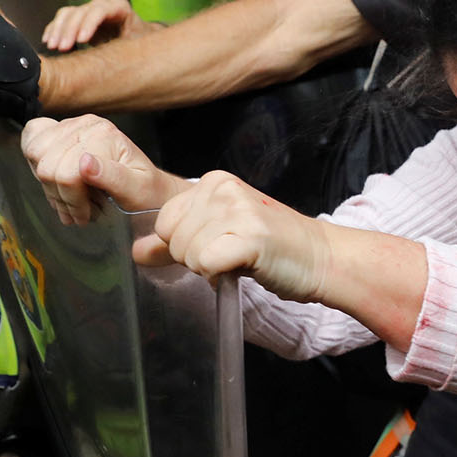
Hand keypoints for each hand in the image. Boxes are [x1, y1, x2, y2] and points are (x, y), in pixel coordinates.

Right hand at [22, 115, 183, 224]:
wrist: (149, 189)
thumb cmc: (146, 193)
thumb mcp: (138, 191)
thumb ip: (114, 177)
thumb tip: (85, 163)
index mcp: (104, 135)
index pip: (66, 173)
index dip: (72, 201)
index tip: (86, 215)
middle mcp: (86, 125)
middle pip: (47, 167)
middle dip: (61, 196)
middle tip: (80, 210)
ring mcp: (71, 125)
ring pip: (35, 156)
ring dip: (50, 185)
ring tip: (72, 197)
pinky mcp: (59, 131)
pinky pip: (31, 138)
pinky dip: (36, 161)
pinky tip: (57, 177)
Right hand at [43, 0, 149, 51]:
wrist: (136, 39)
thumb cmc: (139, 44)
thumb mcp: (138, 46)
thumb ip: (127, 49)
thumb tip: (119, 63)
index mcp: (120, 8)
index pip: (101, 11)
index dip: (89, 23)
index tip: (81, 40)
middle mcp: (103, 6)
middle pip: (81, 11)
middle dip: (70, 29)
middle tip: (62, 48)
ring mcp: (89, 10)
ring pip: (69, 13)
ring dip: (58, 29)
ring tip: (52, 46)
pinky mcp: (78, 18)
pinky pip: (62, 18)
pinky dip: (54, 29)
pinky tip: (48, 40)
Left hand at [140, 169, 331, 300]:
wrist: (320, 257)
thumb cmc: (271, 247)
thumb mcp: (218, 234)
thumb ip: (174, 242)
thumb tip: (136, 252)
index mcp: (213, 181)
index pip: (165, 220)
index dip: (184, 243)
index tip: (217, 243)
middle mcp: (223, 188)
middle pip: (173, 238)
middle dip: (195, 257)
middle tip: (231, 253)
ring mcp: (237, 209)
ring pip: (187, 253)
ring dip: (210, 267)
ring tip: (241, 258)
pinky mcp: (249, 236)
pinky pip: (205, 264)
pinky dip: (219, 274)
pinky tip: (243, 267)